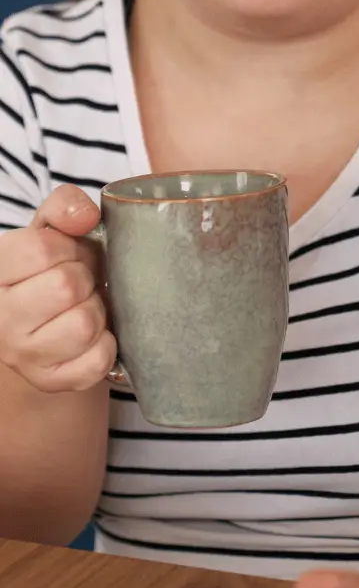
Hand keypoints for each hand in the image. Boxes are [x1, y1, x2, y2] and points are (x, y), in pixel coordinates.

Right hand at [0, 185, 114, 391]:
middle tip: (81, 281)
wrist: (49, 325)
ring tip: (84, 305)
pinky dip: (107, 342)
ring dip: (97, 309)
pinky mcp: (52, 380)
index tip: (67, 254)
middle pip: (66, 286)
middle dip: (85, 277)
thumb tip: (85, 216)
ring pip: (84, 324)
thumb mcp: (51, 231)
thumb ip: (64, 207)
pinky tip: (94, 333)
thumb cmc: (52, 270)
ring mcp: (23, 355)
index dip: (69, 246)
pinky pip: (98, 358)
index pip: (40, 249)